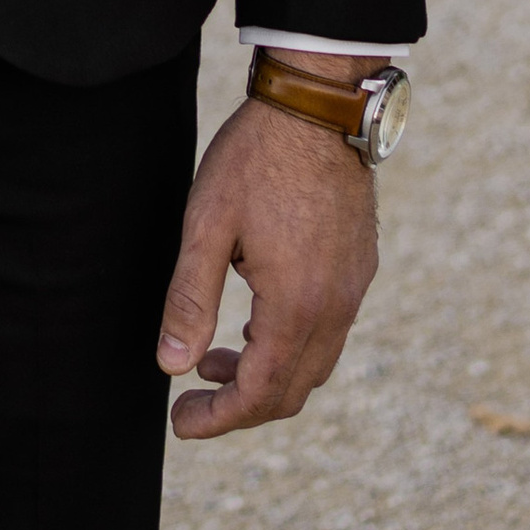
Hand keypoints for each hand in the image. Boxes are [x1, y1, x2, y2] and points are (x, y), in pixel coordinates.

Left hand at [155, 89, 379, 437]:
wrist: (317, 106)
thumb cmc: (255, 159)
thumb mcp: (206, 224)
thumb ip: (190, 299)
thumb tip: (171, 365)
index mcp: (296, 307)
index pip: (260, 392)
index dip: (219, 417)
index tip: (181, 423)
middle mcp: (335, 308)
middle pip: (292, 390)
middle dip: (240, 405)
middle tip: (191, 400)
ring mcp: (353, 288)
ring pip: (312, 364)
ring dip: (263, 374)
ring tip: (211, 359)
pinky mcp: (358, 267)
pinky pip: (328, 331)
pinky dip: (288, 345)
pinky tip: (253, 320)